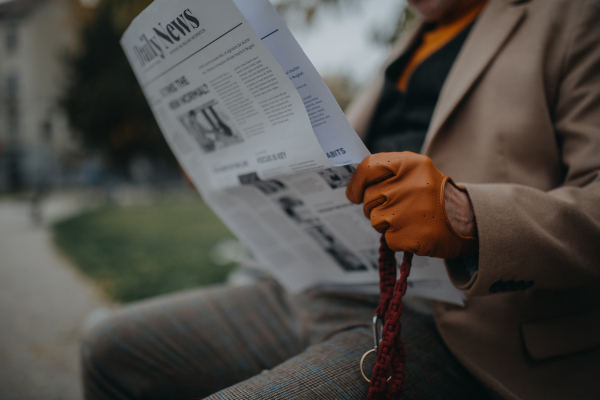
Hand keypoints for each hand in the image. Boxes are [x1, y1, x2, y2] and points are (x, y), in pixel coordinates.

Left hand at [346, 152, 476, 257]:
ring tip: (409, 218)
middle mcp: (407, 185)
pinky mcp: (407, 235)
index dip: (356, 182)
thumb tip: (354, 184)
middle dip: (375, 206)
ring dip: (386, 223)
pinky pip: (387, 237)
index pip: (368, 167)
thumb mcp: (417, 172)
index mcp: (410, 164)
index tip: (353, 194)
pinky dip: (397, 238)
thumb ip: (388, 172)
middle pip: (368, 198)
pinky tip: (414, 230)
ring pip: (374, 219)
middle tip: (397, 207)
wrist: (467, 220)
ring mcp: (406, 211)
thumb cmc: (434, 195)